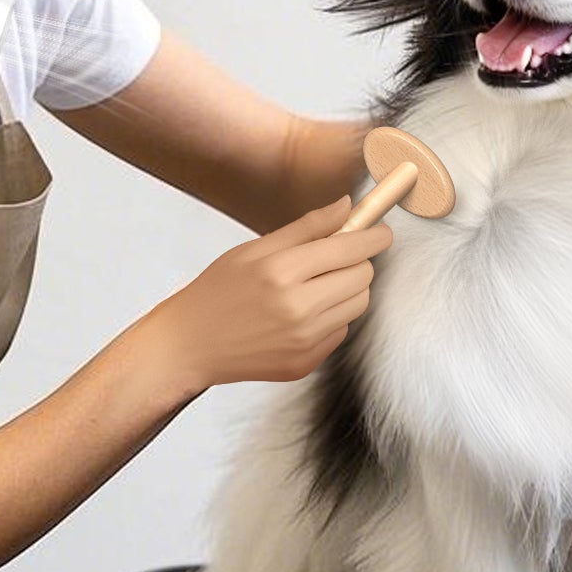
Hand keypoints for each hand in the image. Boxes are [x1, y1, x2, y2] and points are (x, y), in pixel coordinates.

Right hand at [150, 196, 391, 394]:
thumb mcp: (255, 249)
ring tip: (317, 284)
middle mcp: (297, 309)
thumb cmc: (217, 292)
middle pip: (363, 276)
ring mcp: (304, 341)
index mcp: (282, 272)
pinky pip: (341, 331)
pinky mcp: (306, 364)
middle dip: (358, 261)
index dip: (373, 235)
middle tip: (336, 255)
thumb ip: (306, 228)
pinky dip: (332, 316)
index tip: (380, 230)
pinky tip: (304, 312)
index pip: (351, 249)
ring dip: (348, 289)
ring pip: (358, 305)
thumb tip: (346, 207)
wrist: (191, 345)